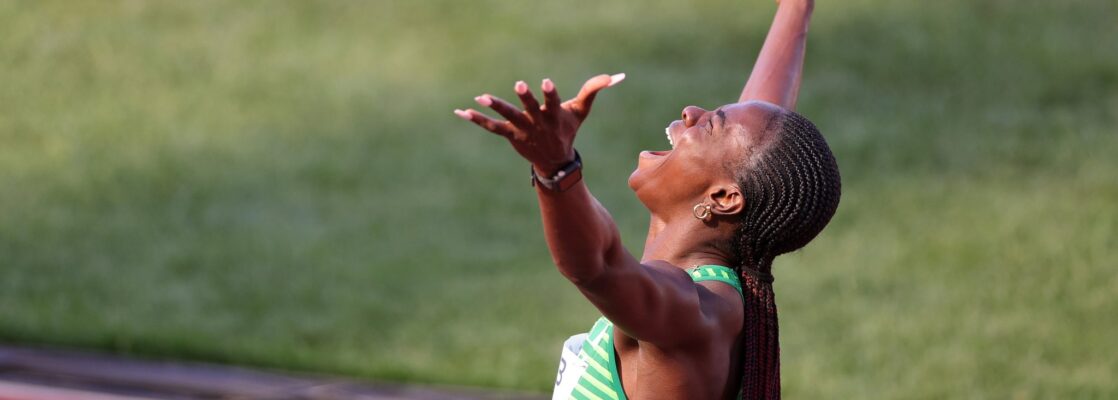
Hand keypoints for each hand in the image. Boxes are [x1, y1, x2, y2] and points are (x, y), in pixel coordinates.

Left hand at [455, 73, 624, 174]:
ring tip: (482, 97)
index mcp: (553, 116)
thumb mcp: (581, 111)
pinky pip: (490, 128)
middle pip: (530, 109)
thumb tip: (616, 76)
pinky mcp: (509, 135)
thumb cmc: (567, 130)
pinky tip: (461, 112)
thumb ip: (594, 89)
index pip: (552, 102)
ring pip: (508, 118)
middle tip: (519, 84)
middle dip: (525, 98)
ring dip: (496, 107)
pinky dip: (476, 120)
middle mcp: (537, 123)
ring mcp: (522, 130)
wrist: (554, 161)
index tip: (546, 82)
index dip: (549, 93)